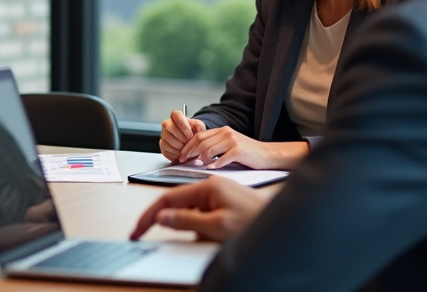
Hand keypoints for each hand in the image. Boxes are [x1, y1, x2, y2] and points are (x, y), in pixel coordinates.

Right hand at [131, 176, 267, 242]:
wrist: (289, 224)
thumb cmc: (258, 222)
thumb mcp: (218, 226)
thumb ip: (187, 221)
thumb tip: (162, 218)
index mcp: (207, 187)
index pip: (167, 199)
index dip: (150, 215)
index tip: (137, 229)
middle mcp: (211, 188)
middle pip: (177, 205)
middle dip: (168, 222)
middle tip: (148, 234)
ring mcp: (219, 197)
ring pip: (191, 213)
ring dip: (189, 228)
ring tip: (204, 237)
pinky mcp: (226, 206)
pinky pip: (203, 217)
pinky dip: (201, 229)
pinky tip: (212, 236)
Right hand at [160, 110, 205, 161]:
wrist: (191, 142)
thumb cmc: (194, 133)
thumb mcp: (199, 127)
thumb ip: (199, 127)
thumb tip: (197, 131)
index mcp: (176, 117)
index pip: (176, 114)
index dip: (183, 126)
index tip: (190, 135)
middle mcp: (167, 124)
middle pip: (169, 127)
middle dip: (182, 138)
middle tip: (189, 143)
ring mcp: (163, 134)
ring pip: (168, 139)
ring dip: (180, 147)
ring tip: (187, 148)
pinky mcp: (162, 145)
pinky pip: (166, 149)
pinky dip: (176, 153)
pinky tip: (182, 153)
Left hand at [180, 127, 308, 169]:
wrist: (268, 154)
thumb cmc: (248, 153)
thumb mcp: (229, 144)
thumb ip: (216, 145)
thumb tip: (196, 155)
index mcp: (222, 130)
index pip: (198, 135)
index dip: (188, 146)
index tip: (181, 155)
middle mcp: (226, 133)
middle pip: (200, 141)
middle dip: (190, 152)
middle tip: (185, 162)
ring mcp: (232, 141)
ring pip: (208, 149)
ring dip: (202, 160)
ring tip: (203, 166)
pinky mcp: (239, 151)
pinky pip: (221, 158)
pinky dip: (214, 165)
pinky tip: (211, 169)